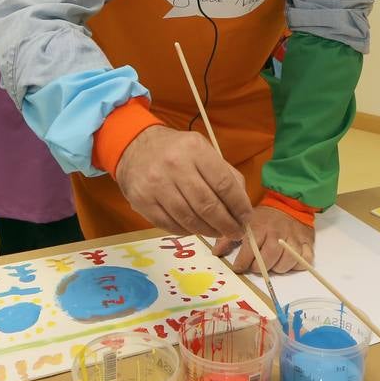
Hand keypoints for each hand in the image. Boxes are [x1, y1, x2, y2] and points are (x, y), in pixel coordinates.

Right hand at [116, 124, 250, 239]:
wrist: (134, 148)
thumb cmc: (176, 151)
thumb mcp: (203, 151)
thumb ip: (226, 175)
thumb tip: (242, 208)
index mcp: (194, 149)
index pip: (224, 184)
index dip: (239, 206)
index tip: (245, 219)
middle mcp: (173, 165)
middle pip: (207, 205)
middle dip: (226, 224)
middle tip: (235, 233)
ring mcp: (155, 184)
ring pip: (189, 219)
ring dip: (207, 230)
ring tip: (216, 232)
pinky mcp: (142, 201)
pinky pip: (170, 225)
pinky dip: (186, 231)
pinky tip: (194, 228)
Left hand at [213, 205, 313, 272]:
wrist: (290, 203)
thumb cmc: (264, 216)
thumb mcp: (245, 222)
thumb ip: (228, 237)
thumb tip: (216, 253)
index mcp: (260, 227)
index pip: (250, 249)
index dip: (242, 262)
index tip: (238, 268)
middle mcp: (277, 234)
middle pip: (268, 259)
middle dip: (259, 267)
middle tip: (254, 267)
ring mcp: (294, 239)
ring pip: (286, 264)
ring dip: (277, 268)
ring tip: (271, 264)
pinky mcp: (308, 243)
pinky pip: (304, 261)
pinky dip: (296, 265)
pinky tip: (288, 262)